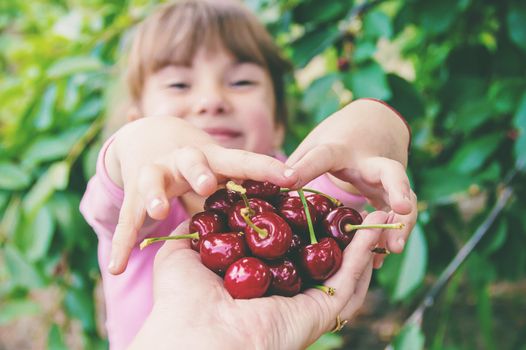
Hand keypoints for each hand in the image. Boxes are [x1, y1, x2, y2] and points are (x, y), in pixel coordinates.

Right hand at [107, 117, 298, 273]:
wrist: (150, 136)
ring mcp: (155, 173)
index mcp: (214, 158)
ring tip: (158, 211)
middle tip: (207, 185)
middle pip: (192, 161)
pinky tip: (116, 267)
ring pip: (152, 181)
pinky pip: (126, 220)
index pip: (243, 160)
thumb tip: (285, 222)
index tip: (292, 177)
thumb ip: (242, 191)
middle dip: (199, 172)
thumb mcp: (220, 169)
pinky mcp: (133, 193)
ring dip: (155, 195)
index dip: (267, 168)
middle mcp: (184, 161)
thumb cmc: (198, 163)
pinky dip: (122, 243)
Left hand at [129, 211, 388, 348]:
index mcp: (259, 282)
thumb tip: (198, 211)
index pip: (288, 249)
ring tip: (377, 211)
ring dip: (362, 241)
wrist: (192, 333)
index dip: (303, 223)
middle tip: (353, 205)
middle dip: (341, 232)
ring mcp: (305, 304)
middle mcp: (285, 294)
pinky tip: (370, 226)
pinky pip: (347, 279)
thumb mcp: (183, 255)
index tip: (312, 198)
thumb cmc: (181, 298)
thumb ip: (195, 230)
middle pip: (322, 259)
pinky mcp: (320, 312)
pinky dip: (361, 253)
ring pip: (343, 269)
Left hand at [286, 99, 416, 267]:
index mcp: (341, 148)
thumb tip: (270, 192)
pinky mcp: (392, 196)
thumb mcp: (314, 143)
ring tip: (393, 247)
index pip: (323, 156)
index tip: (289, 181)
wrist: (373, 125)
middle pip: (390, 172)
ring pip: (402, 200)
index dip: (305, 169)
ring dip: (399, 223)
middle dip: (398, 189)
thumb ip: (297, 165)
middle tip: (402, 208)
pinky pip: (397, 217)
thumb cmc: (337, 137)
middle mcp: (369, 163)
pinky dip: (390, 236)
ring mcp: (386, 180)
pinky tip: (380, 258)